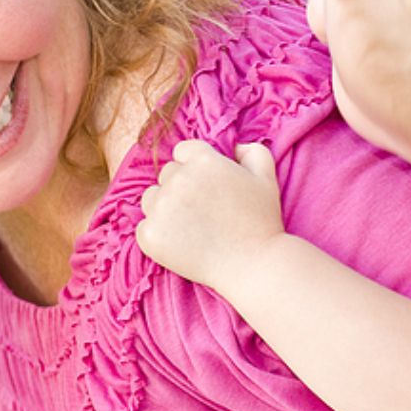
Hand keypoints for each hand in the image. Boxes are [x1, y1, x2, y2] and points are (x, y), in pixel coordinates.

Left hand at [136, 139, 285, 289]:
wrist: (253, 265)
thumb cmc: (261, 222)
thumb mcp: (266, 178)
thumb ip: (253, 151)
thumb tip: (235, 145)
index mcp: (203, 161)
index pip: (182, 151)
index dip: (194, 168)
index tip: (207, 189)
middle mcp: (178, 180)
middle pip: (167, 174)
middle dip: (181, 188)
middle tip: (204, 212)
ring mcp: (161, 208)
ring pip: (151, 198)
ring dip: (165, 208)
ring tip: (191, 228)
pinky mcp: (150, 234)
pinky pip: (144, 227)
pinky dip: (158, 235)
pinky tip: (181, 244)